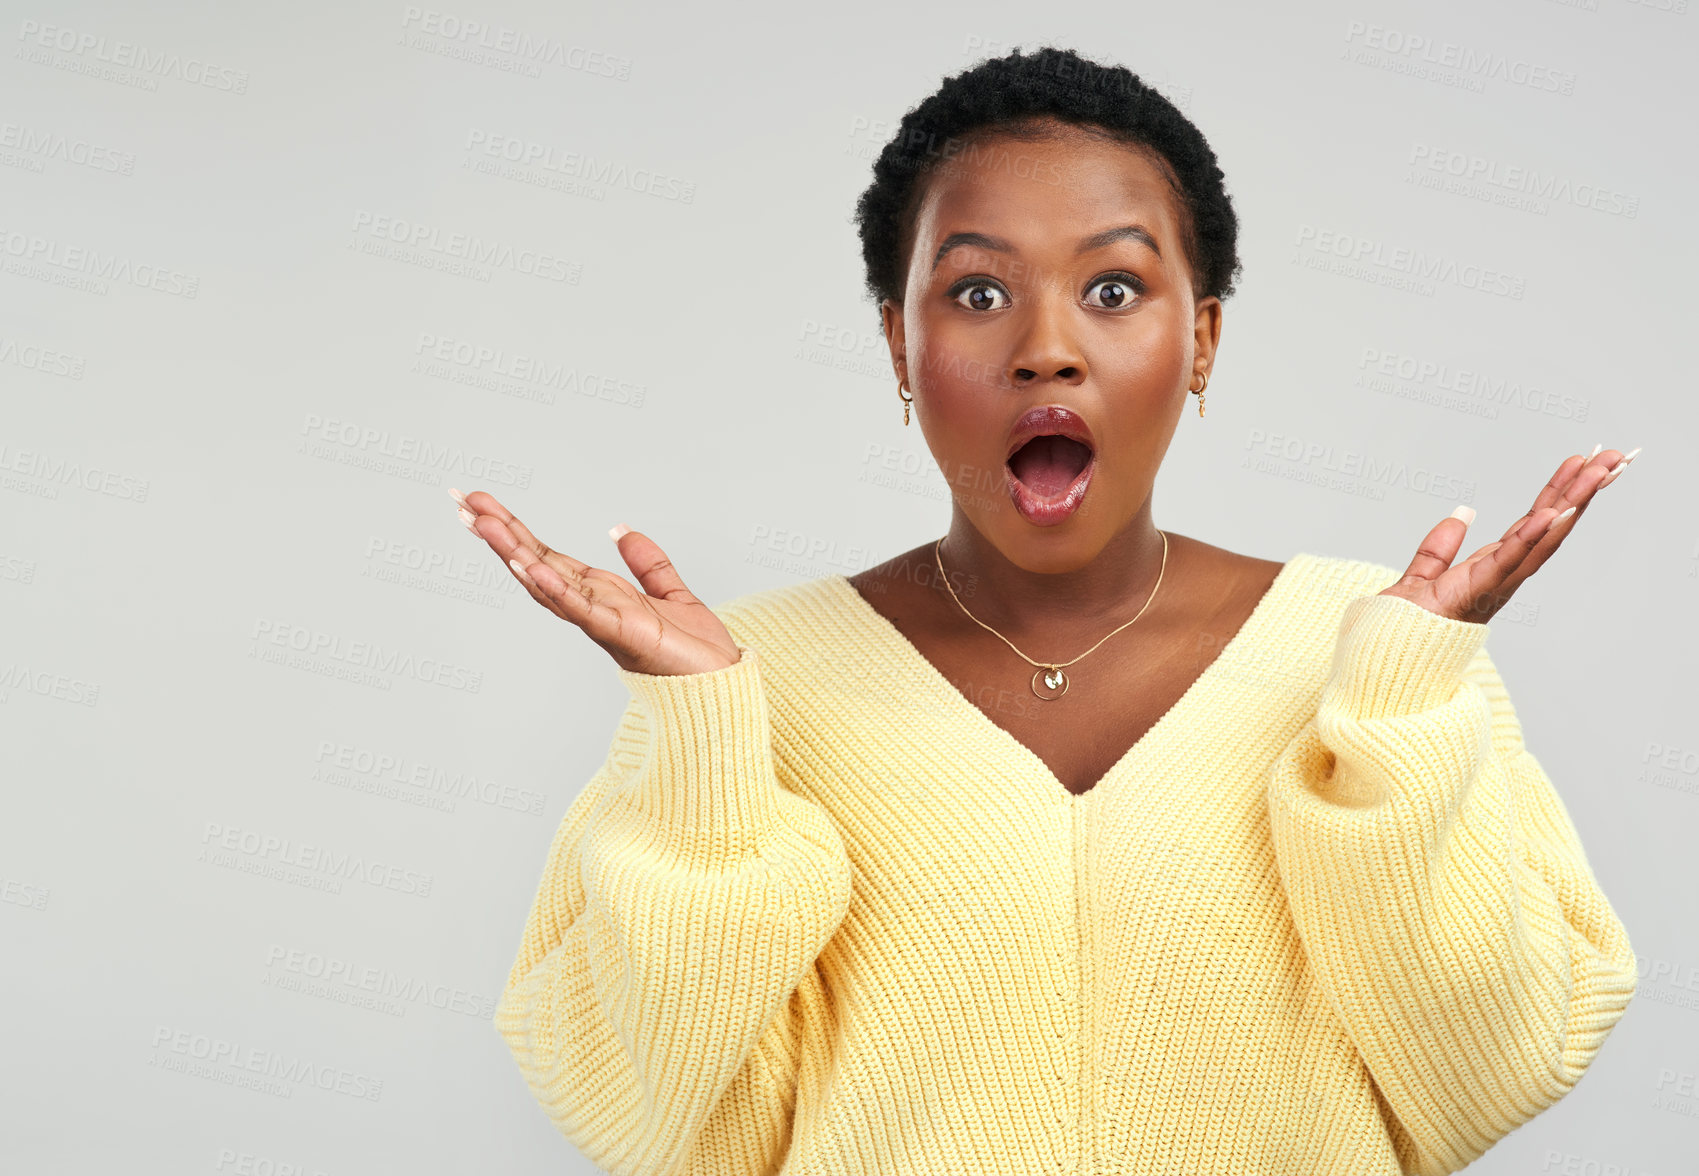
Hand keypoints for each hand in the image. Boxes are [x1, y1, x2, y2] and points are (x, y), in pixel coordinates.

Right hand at [450, 488, 741, 675]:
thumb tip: (621, 530)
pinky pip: (579, 607)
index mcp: (599, 594)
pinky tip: (528, 563)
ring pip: (546, 581)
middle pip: (534, 563)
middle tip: (461, 501)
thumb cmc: (695, 652)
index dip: (515, 530)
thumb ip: (647, 563)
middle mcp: (591, 606)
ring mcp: (600, 620)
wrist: (721, 687)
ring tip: (481, 523)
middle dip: (498, 532)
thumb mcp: (671, 593)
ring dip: (512, 552)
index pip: (546, 555)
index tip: (482, 504)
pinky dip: (553, 586)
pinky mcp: (620, 632)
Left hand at [1381, 445, 1638, 623]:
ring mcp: (1492, 586)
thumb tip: (1460, 514)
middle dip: (1582, 492)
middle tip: (1614, 456)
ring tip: (1598, 472)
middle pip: (1549, 527)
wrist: (1383, 660)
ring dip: (1571, 504)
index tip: (1583, 463)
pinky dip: (1528, 538)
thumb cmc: (1403, 630)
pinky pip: (1506, 561)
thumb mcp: (1420, 577)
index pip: (1532, 524)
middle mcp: (1501, 577)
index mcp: (1491, 570)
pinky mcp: (1473, 593)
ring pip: (1540, 539)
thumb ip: (1438, 548)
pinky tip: (1549, 512)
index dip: (1559, 493)